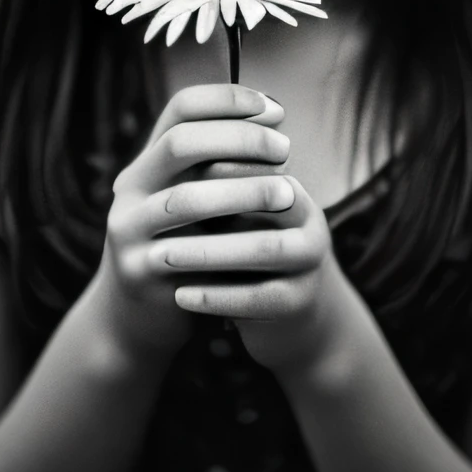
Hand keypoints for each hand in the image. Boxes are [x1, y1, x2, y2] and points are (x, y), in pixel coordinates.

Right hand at [95, 82, 291, 362]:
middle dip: (240, 140)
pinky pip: (186, 255)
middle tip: (285, 148)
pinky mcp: (138, 272)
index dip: (229, 100)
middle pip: (181, 143)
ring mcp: (129, 230)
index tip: (276, 110)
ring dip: (243, 192)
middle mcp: (130, 189)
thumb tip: (273, 122)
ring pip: (186, 200)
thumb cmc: (182, 249)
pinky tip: (265, 243)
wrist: (134, 318)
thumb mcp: (197, 202)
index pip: (182, 108)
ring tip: (289, 195)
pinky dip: (229, 247)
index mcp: (147, 163)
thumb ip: (221, 168)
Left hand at [151, 170, 351, 378]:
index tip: (172, 169)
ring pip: (265, 250)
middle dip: (212, 205)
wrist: (288, 314)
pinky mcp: (299, 303)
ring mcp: (310, 264)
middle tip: (161, 213)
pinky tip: (180, 296)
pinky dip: (216, 296)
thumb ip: (213, 194)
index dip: (219, 166)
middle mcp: (310, 224)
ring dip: (210, 251)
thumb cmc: (246, 252)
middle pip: (266, 203)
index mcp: (292, 194)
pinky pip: (258, 297)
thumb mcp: (235, 221)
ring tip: (162, 255)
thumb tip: (165, 157)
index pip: (257, 166)